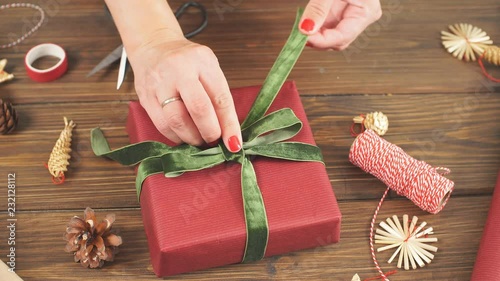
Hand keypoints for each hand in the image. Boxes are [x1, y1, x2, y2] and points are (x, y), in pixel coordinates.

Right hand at [127, 36, 241, 151]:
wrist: (153, 46)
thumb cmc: (187, 61)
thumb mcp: (209, 69)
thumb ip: (218, 97)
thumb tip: (229, 133)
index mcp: (202, 61)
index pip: (220, 98)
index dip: (229, 125)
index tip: (234, 143)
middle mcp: (179, 70)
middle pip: (199, 109)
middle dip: (210, 132)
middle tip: (214, 140)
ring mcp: (159, 83)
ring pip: (177, 121)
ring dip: (192, 137)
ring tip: (199, 140)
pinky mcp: (145, 97)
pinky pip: (161, 125)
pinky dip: (176, 136)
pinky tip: (183, 136)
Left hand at [299, 0, 381, 49]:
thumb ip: (319, 8)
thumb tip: (306, 29)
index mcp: (366, 11)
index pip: (343, 37)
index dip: (323, 41)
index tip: (304, 38)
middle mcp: (360, 17)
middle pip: (337, 40)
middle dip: (318, 40)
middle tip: (298, 36)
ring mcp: (350, 16)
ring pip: (331, 36)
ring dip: (314, 35)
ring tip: (300, 30)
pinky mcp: (340, 13)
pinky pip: (327, 27)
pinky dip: (315, 27)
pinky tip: (305, 23)